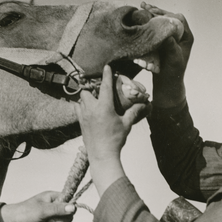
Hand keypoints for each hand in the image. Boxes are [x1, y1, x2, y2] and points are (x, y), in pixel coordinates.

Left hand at [0, 191, 75, 221]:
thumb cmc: (26, 212)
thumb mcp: (43, 210)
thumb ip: (59, 209)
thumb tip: (74, 208)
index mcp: (55, 198)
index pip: (71, 205)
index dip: (66, 213)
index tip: (57, 215)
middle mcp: (56, 207)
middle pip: (68, 219)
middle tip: (45, 221)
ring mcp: (53, 218)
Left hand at [75, 65, 149, 195]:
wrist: (102, 155)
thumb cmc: (115, 140)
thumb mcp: (126, 124)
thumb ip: (134, 112)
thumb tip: (144, 105)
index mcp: (104, 107)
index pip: (105, 86)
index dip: (107, 75)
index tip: (107, 67)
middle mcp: (91, 109)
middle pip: (86, 90)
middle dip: (91, 87)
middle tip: (98, 88)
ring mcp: (84, 116)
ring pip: (80, 99)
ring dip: (86, 96)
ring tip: (93, 98)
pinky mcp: (80, 123)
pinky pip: (77, 109)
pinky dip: (81, 106)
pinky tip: (87, 109)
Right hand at [140, 2, 193, 107]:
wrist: (167, 84)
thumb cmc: (172, 73)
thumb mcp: (173, 58)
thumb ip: (171, 44)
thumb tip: (165, 30)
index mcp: (187, 37)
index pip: (178, 19)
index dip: (167, 14)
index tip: (155, 13)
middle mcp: (180, 35)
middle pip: (169, 18)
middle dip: (157, 11)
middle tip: (145, 6)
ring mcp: (171, 38)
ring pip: (162, 22)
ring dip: (151, 14)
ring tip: (141, 6)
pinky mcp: (162, 42)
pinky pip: (156, 29)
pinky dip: (148, 22)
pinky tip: (140, 16)